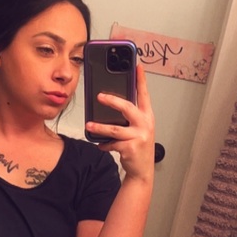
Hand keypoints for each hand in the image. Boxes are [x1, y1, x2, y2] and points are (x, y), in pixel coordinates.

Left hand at [85, 64, 154, 181]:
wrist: (142, 170)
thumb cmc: (138, 146)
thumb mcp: (138, 128)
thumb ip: (129, 116)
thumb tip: (110, 102)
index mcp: (147, 116)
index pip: (144, 94)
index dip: (141, 80)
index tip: (137, 65)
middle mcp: (145, 124)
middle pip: (127, 108)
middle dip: (112, 101)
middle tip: (99, 96)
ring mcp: (139, 136)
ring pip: (114, 128)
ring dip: (100, 127)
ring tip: (89, 125)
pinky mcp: (130, 148)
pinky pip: (111, 143)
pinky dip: (104, 144)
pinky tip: (100, 144)